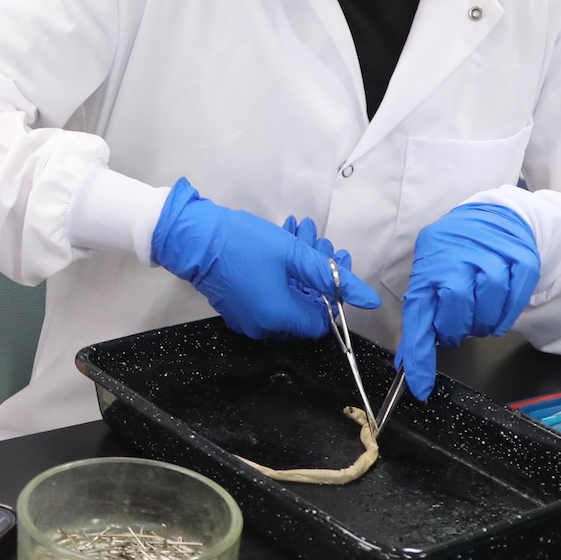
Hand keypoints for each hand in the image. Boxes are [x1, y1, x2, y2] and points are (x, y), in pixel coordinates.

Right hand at [148, 179, 380, 339]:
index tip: (332, 261)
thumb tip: (368, 300)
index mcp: (279, 318)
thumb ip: (331, 275)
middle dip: (316, 272)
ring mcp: (247, 319)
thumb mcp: (292, 253)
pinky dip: (279, 275)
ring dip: (299, 268)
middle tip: (317, 239)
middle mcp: (263, 327)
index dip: (332, 293)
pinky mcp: (235, 307)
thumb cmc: (243, 244)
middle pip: (304, 307)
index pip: (322, 321)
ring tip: (300, 232)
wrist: (192, 237)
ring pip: (287, 298)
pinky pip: (267, 297)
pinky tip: (281, 244)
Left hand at [395, 201, 540, 400]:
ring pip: (487, 311)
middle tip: (458, 326)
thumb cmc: (458, 251)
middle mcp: (459, 257)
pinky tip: (498, 305)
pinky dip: (504, 315)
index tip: (419, 386)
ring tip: (478, 311)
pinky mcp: (522, 261)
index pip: (419, 314)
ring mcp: (493, 257)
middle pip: (456, 310)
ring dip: (482, 323)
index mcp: (430, 264)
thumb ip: (422, 314)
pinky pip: (513, 305)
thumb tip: (408, 361)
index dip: (419, 353)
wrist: (497, 216)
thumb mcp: (430, 272)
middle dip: (456, 329)